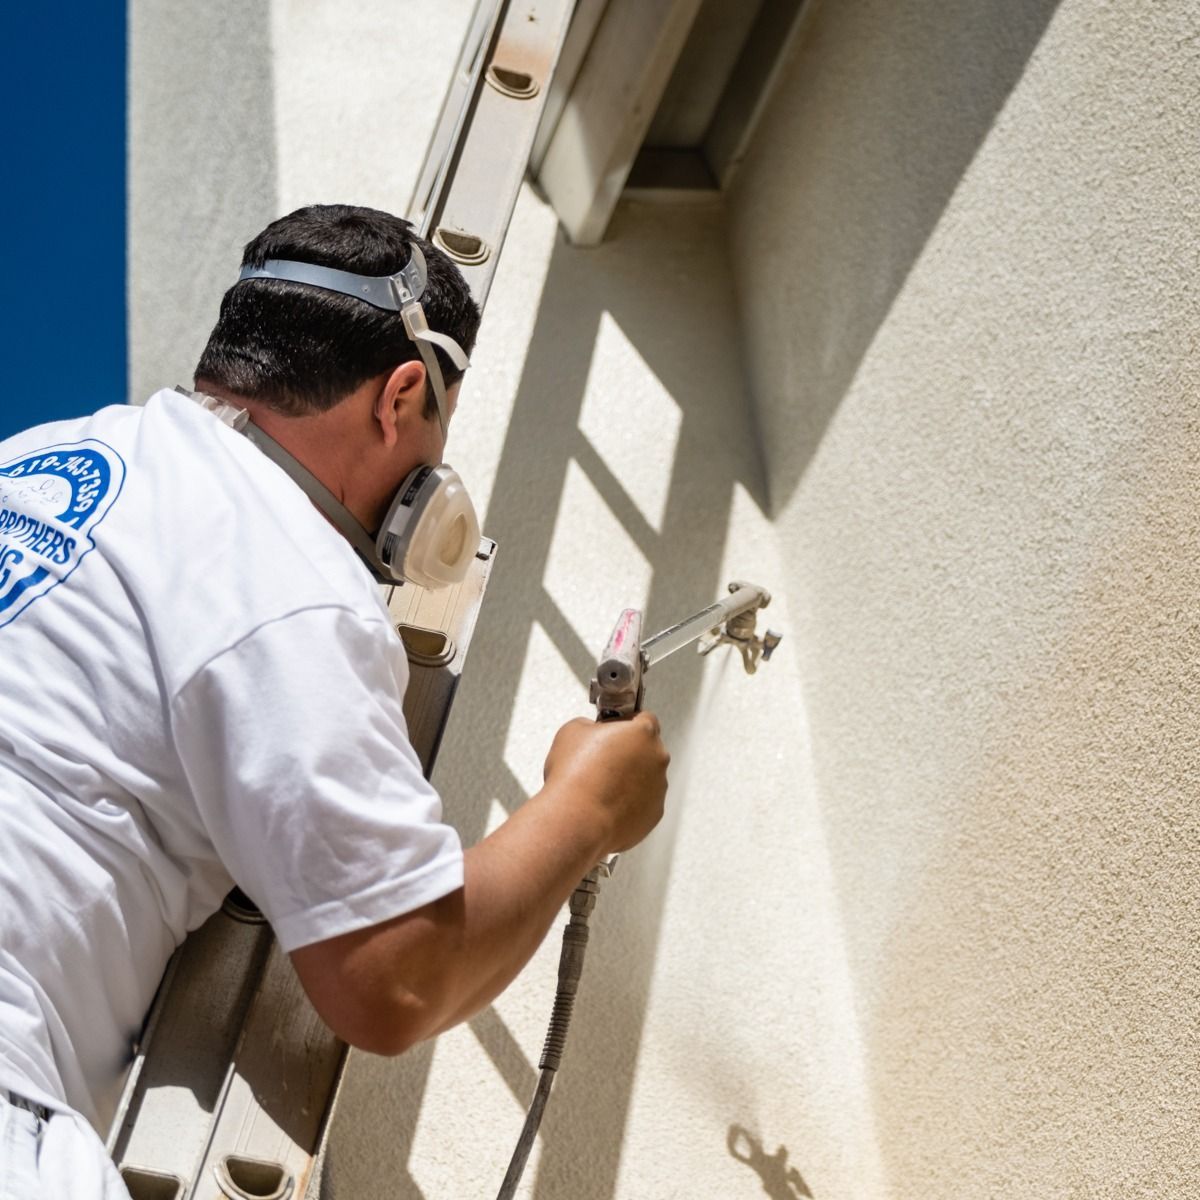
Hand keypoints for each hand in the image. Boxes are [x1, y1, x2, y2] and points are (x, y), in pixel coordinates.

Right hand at [542, 711, 669, 853]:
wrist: (577, 820)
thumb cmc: (575, 776)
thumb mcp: (573, 730)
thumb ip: (590, 725)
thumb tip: (592, 731)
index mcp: (643, 732)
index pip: (644, 717)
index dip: (625, 722)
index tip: (613, 730)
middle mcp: (657, 758)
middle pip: (647, 748)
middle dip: (628, 752)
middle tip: (601, 760)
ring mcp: (659, 788)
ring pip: (646, 777)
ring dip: (629, 778)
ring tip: (600, 786)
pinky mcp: (654, 814)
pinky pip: (643, 803)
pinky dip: (629, 803)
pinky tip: (606, 804)